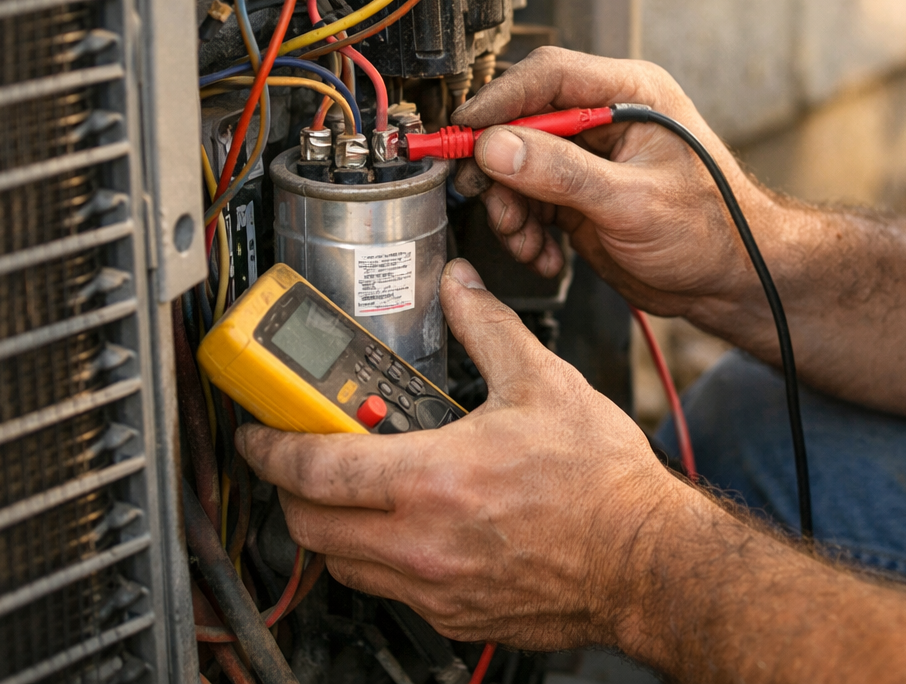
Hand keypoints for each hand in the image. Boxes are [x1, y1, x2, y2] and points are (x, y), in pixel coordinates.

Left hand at [236, 259, 691, 648]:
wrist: (646, 560)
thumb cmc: (603, 484)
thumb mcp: (544, 384)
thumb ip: (488, 328)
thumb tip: (461, 288)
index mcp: (434, 479)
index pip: (315, 466)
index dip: (271, 446)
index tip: (259, 431)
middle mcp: (422, 543)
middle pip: (309, 525)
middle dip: (288, 489)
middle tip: (299, 457)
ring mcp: (435, 589)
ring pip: (342, 565)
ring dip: (329, 527)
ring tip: (349, 491)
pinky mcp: (455, 617)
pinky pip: (387, 589)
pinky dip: (376, 558)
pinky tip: (405, 527)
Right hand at [450, 47, 770, 316]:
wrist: (732, 281)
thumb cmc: (714, 231)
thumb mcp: (634, 201)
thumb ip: (563, 173)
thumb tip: (499, 145)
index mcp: (630, 94)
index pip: (549, 76)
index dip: (500, 101)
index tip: (464, 130)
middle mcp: (605, 118)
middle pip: (522, 122)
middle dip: (499, 167)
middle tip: (485, 198)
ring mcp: (589, 159)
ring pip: (517, 168)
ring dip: (510, 209)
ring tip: (525, 241)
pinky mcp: (578, 195)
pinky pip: (528, 202)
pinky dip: (524, 232)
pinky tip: (542, 255)